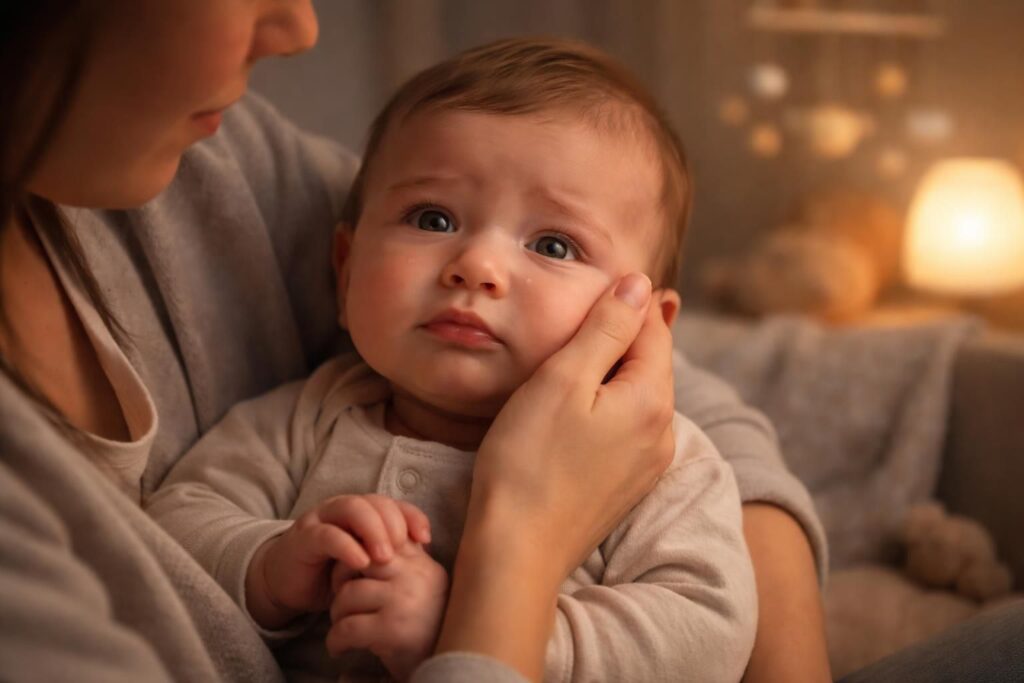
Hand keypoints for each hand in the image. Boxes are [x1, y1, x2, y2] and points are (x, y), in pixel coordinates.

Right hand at [245, 494, 430, 629]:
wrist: (289, 585)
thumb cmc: (333, 573)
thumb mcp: (366, 564)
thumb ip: (389, 554)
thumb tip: (424, 554)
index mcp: (364, 512)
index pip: (394, 504)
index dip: (413, 517)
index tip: (426, 539)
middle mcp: (344, 508)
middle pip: (375, 501)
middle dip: (393, 523)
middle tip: (401, 550)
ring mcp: (322, 519)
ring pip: (352, 508)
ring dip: (373, 529)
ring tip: (384, 556)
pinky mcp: (304, 536)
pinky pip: (327, 534)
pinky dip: (347, 546)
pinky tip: (361, 562)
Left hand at [326, 541, 448, 681]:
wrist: (448, 666)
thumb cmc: (428, 627)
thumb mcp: (423, 586)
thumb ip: (404, 562)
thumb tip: (371, 538)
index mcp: (422, 563)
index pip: (383, 537)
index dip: (360, 550)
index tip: (352, 571)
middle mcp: (415, 576)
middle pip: (361, 558)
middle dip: (341, 577)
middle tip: (340, 598)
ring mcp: (404, 600)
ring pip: (349, 593)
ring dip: (337, 613)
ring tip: (341, 625)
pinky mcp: (392, 629)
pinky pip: (347, 627)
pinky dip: (336, 640)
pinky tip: (339, 647)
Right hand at [436, 273, 676, 680]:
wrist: (516, 550)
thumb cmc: (528, 460)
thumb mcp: (563, 379)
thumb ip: (606, 328)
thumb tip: (641, 284)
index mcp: (653, 398)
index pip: (652, 328)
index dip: (627, 300)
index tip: (601, 280)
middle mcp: (663, 432)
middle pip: (649, 362)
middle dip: (622, 335)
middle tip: (592, 308)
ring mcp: (647, 464)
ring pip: (637, 396)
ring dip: (613, 371)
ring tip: (579, 355)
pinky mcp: (626, 486)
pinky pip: (627, 428)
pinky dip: (608, 406)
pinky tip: (579, 407)